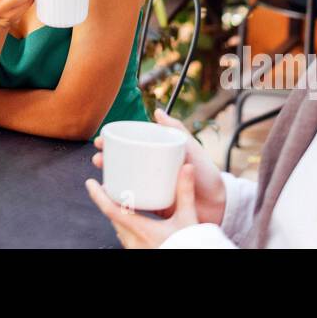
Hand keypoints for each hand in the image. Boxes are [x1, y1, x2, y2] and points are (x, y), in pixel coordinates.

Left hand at [85, 163, 199, 248]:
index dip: (97, 195)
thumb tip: (187, 167)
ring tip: (119, 199)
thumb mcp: (188, 218)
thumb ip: (185, 192)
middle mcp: (132, 241)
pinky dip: (124, 224)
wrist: (193, 259)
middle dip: (108, 201)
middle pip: (112, 217)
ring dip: (116, 213)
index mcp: (140, 229)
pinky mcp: (138, 252)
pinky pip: (125, 236)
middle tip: (108, 185)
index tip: (89, 182)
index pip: (110, 210)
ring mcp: (133, 249)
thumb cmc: (189, 244)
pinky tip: (132, 218)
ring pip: (118, 228)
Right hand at [89, 108, 226, 225]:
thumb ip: (176, 129)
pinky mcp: (153, 206)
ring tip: (102, 178)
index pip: (129, 147)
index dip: (112, 143)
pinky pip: (133, 203)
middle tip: (98, 159)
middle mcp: (150, 171)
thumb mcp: (191, 147)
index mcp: (156, 156)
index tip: (101, 140)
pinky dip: (119, 200)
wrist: (218, 203)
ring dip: (109, 180)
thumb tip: (157, 111)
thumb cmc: (206, 173)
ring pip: (124, 182)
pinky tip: (110, 198)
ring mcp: (150, 188)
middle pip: (122, 164)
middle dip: (106, 161)